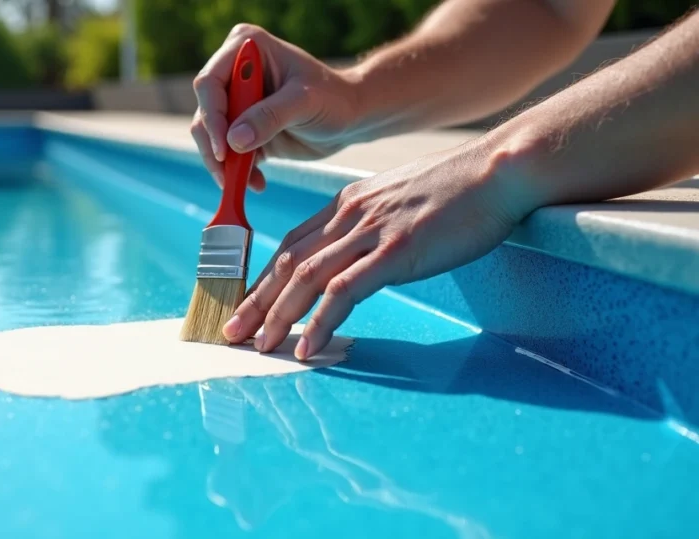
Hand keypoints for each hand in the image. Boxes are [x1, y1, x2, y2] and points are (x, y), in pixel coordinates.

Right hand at [191, 24, 361, 191]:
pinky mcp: (241, 128)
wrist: (350, 118)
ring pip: (210, 136)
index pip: (210, 83)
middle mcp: (234, 72)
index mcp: (246, 48)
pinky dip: (236, 172)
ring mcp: (236, 102)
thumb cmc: (334, 98)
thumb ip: (270, 117)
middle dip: (214, 146)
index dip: (212, 117)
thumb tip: (234, 141)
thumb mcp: (305, 102)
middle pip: (205, 112)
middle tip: (229, 175)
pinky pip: (225, 153)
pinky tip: (256, 183)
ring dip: (224, 164)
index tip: (224, 149)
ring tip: (248, 182)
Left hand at [220, 136, 531, 358]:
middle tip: (230, 332)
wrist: (499, 171)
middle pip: (286, 262)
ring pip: (305, 277)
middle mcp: (349, 215)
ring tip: (258, 347)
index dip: (263, 278)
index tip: (246, 305)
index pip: (290, 244)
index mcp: (347, 203)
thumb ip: (372, 224)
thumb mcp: (400, 200)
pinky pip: (345, 291)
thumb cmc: (459, 190)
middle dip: (254, 301)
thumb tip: (360, 254)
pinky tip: (307, 347)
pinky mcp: (396, 251)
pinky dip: (321, 322)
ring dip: (277, 316)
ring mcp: (371, 232)